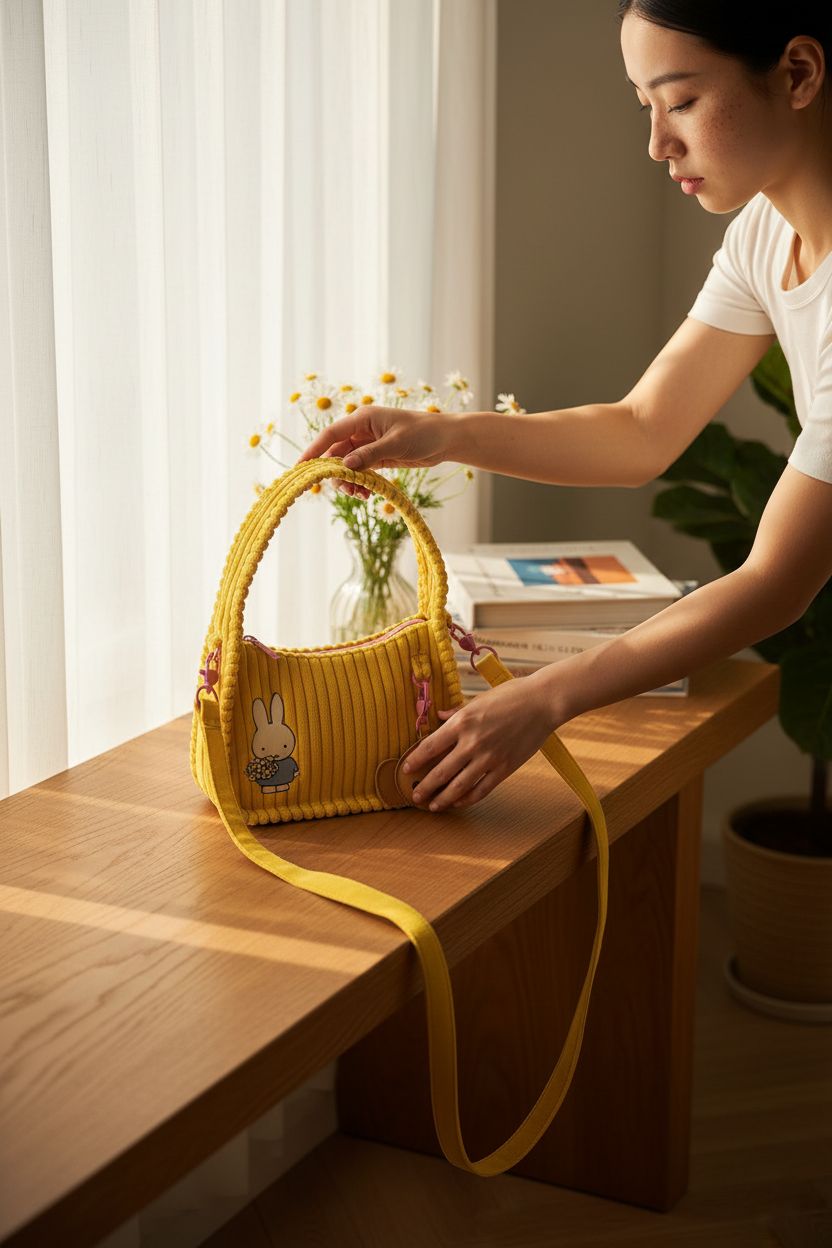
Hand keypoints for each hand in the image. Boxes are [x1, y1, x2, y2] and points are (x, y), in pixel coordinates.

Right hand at [296, 405, 458, 498]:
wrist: (446, 439)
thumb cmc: (424, 433)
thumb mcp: (396, 443)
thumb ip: (370, 455)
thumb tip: (345, 466)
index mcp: (362, 419)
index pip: (331, 434)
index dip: (314, 450)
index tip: (301, 467)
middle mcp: (361, 431)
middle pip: (336, 454)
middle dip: (336, 474)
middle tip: (347, 490)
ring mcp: (368, 445)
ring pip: (346, 466)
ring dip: (348, 481)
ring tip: (361, 494)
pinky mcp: (376, 458)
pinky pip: (359, 472)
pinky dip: (359, 483)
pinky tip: (367, 494)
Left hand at [404, 675, 556, 812]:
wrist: (543, 702)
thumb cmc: (511, 695)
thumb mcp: (479, 699)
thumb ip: (457, 712)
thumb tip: (439, 716)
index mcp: (462, 722)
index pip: (430, 746)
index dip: (415, 760)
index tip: (406, 769)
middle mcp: (472, 742)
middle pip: (441, 771)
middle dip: (425, 787)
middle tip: (415, 796)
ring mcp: (489, 758)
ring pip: (459, 786)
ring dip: (443, 799)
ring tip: (433, 806)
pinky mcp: (505, 768)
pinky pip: (482, 789)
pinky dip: (468, 799)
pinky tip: (459, 803)